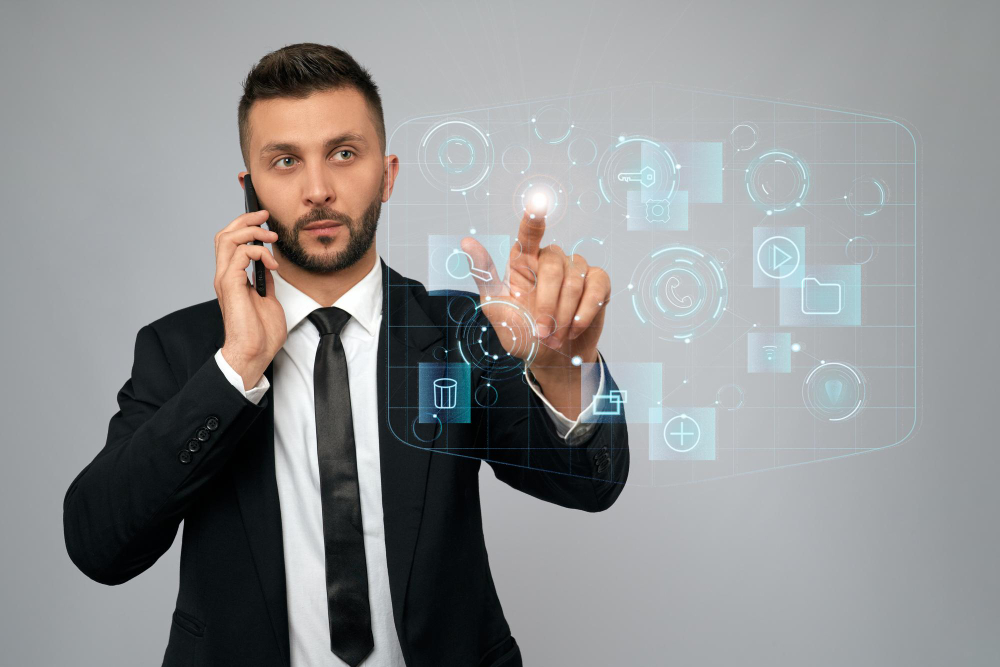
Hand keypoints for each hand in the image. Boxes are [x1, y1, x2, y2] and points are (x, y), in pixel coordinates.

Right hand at [214, 209, 285, 388]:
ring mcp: (225, 279)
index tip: (264, 220)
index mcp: (232, 279)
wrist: (254, 353)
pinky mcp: (231, 285)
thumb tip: (268, 265)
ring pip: (228, 238)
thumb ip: (264, 280)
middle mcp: (224, 276)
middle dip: (246, 219)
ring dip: (252, 232)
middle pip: (224, 234)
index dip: (244, 225)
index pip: (230, 242)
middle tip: (265, 216)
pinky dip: (259, 252)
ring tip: (271, 238)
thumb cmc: (260, 334)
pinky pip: (240, 254)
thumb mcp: (268, 299)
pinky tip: (272, 264)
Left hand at [459, 195, 610, 374]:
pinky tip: (575, 328)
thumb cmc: (521, 331)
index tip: (537, 205)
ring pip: (575, 280)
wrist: (550, 359)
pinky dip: (585, 312)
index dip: (534, 219)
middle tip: (541, 332)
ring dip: (564, 314)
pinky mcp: (598, 282)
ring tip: (555, 336)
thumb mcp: (496, 307)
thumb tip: (466, 242)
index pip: (529, 233)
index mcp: (524, 260)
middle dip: (547, 304)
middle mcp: (550, 260)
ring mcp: (576, 269)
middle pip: (553, 267)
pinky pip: (595, 288)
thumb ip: (485, 275)